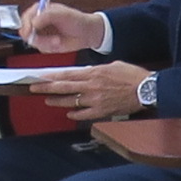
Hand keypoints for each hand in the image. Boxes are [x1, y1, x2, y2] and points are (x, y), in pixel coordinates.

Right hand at [16, 0, 102, 55]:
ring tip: (58, 41)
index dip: (26, 25)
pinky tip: (58, 43)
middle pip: (25, 31)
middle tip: (49, 41)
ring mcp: (41, 33)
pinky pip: (41, 48)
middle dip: (37, 38)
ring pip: (33, 42)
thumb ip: (47, 16)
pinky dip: (49, 48)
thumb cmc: (77, 20)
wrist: (86, 33)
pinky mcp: (44, 43)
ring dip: (46, 43)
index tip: (31, 32)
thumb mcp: (63, 14)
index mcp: (41, 10)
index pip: (26, 17)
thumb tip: (33, 23)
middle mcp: (38, 21)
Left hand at [32, 60, 150, 119]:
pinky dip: (75, 114)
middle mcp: (91, 87)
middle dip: (47, 88)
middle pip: (64, 88)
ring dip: (57, 101)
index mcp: (94, 73)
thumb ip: (96, 69)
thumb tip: (85, 72)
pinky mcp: (101, 111)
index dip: (51, 77)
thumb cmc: (132, 76)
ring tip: (48, 101)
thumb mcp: (113, 65)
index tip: (40, 77)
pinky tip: (69, 113)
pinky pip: (83, 115)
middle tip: (34, 88)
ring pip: (70, 102)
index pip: (67, 75)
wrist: (147, 89)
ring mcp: (95, 100)